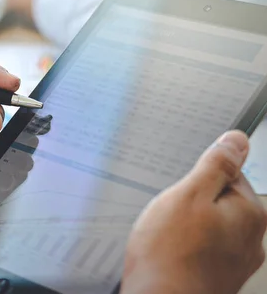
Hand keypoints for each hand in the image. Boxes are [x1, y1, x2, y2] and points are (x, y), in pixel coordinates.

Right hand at [121, 131, 266, 293]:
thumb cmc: (170, 254)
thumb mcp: (189, 194)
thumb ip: (215, 164)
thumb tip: (237, 140)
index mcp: (249, 212)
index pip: (229, 174)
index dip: (198, 177)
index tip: (184, 188)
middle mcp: (250, 238)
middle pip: (217, 201)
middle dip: (191, 202)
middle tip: (170, 213)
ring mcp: (234, 261)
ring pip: (207, 226)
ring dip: (187, 226)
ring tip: (166, 235)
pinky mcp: (218, 276)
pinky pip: (201, 249)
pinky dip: (185, 247)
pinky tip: (168, 252)